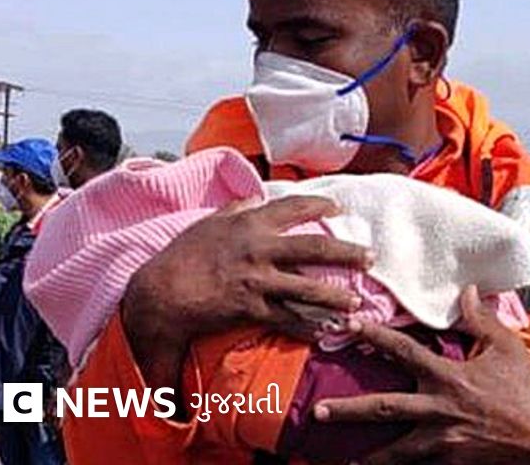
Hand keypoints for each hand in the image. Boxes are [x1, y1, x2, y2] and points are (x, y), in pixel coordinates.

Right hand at [121, 196, 371, 390]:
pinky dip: (308, 329)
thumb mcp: (208, 223)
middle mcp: (259, 249)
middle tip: (370, 258)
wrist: (160, 292)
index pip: (292, 208)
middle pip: (313, 249)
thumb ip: (235, 208)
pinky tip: (326, 335)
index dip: (319, 206)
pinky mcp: (252, 308)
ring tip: (356, 305)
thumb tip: (255, 195)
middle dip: (346, 253)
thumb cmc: (180, 256)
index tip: (337, 209)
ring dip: (335, 298)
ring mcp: (258, 280)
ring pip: (307, 289)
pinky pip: (287, 320)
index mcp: (249, 224)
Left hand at [314, 286, 529, 464]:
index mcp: (450, 377)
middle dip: (350, 411)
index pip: (404, 351)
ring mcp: (445, 442)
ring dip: (368, 457)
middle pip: (385, 409)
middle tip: (319, 412)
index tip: (350, 324)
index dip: (376, 335)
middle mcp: (441, 410)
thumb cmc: (527, 387)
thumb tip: (465, 290)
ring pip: (397, 451)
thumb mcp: (507, 346)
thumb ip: (480, 319)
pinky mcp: (453, 463)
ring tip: (340, 463)